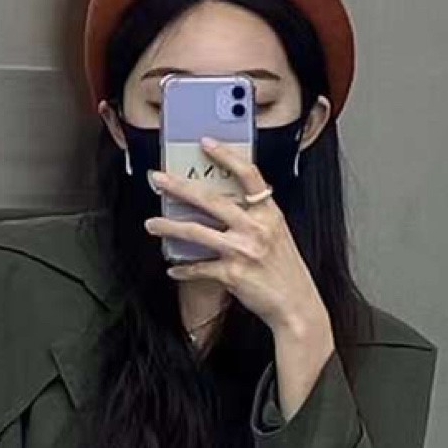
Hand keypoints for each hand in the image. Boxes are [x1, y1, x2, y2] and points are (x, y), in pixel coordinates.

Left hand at [142, 136, 329, 342]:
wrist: (295, 304)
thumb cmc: (284, 270)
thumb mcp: (277, 233)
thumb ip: (255, 216)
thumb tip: (223, 202)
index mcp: (268, 213)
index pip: (248, 174)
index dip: (226, 155)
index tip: (206, 143)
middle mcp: (256, 228)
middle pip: (211, 200)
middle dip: (180, 187)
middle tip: (158, 179)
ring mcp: (243, 250)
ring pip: (197, 232)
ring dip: (169, 227)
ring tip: (152, 224)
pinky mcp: (232, 274)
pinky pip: (199, 268)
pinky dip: (184, 269)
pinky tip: (174, 268)